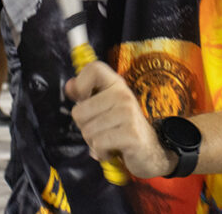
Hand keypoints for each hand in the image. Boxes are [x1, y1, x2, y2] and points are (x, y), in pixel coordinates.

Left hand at [65, 60, 175, 179]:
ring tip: (109, 142)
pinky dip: (101, 153)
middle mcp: (123, 94)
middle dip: (84, 127)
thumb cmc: (123, 128)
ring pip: (87, 131)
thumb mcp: (107, 107)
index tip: (83, 100)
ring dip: (93, 143)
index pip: (94, 69)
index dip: (80, 84)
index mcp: (117, 84)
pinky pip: (98, 144)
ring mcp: (128, 113)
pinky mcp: (131, 134)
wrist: (153, 151)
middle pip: (79, 111)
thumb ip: (87, 96)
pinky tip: (113, 152)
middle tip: (102, 131)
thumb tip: (69, 86)